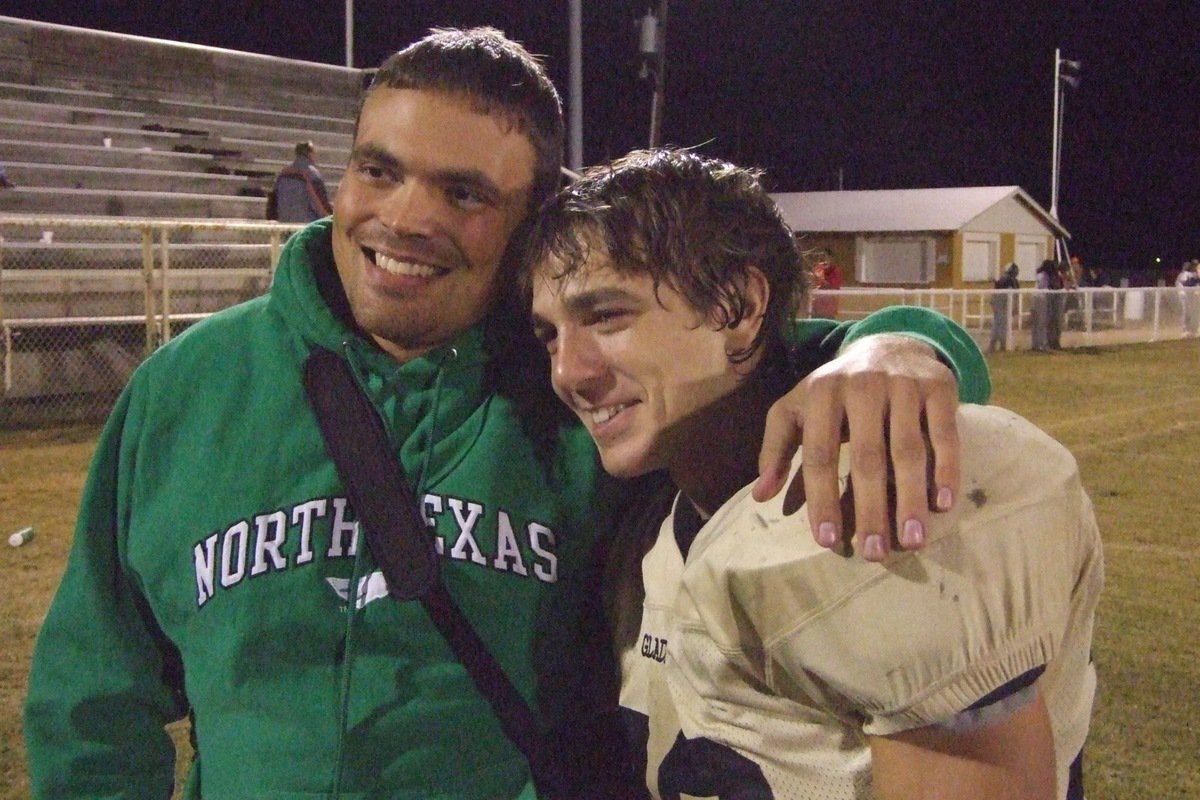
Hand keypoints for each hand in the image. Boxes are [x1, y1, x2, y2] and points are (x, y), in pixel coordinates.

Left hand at [752, 334, 959, 560]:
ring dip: (911, 499)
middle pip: (867, 458)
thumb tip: (761, 496)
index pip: (820, 454)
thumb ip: (777, 449)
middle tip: (875, 553)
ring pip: (908, 450)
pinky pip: (944, 434)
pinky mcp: (938, 386)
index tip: (828, 541)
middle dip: (870, 509)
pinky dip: (946, 469)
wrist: (889, 344)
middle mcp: (862, 386)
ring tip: (912, 540)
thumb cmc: (836, 391)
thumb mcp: (796, 410)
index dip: (822, 499)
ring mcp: (903, 385)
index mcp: (821, 393)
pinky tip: (943, 504)